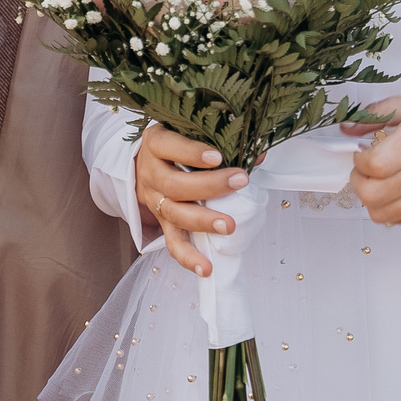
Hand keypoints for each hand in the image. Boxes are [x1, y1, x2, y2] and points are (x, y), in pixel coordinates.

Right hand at [133, 124, 251, 278]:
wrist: (142, 164)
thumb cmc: (175, 144)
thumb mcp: (189, 132)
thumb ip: (219, 139)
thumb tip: (258, 153)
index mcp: (156, 144)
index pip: (170, 146)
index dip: (192, 153)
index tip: (218, 156)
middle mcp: (151, 173)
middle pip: (175, 184)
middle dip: (210, 186)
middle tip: (240, 182)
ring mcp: (155, 200)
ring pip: (175, 214)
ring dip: (203, 221)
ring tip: (229, 226)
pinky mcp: (162, 223)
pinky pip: (172, 243)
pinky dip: (189, 258)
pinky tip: (206, 267)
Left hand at [343, 91, 400, 227]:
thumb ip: (383, 111)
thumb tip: (347, 126)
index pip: (373, 164)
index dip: (358, 161)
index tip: (362, 151)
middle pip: (372, 195)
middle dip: (358, 182)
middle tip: (365, 170)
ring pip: (382, 214)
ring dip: (372, 199)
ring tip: (381, 181)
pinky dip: (393, 208)